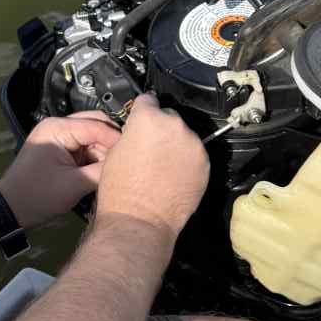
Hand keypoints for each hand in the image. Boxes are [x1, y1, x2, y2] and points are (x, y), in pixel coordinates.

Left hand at [0, 113, 120, 230]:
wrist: (10, 209)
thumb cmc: (37, 196)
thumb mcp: (74, 185)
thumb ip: (102, 171)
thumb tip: (124, 163)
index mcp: (57, 128)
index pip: (96, 126)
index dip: (117, 140)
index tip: (133, 155)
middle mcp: (58, 126)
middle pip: (96, 125)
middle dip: (112, 143)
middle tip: (128, 160)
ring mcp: (59, 138)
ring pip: (93, 137)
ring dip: (105, 151)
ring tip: (117, 167)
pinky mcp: (62, 150)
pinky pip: (86, 148)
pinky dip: (96, 158)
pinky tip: (105, 170)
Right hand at [94, 93, 208, 241]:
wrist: (140, 220)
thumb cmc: (122, 192)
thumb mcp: (115, 151)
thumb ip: (132, 133)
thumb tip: (139, 132)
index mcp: (148, 118)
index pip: (147, 100)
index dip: (142, 111)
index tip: (141, 119)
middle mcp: (174, 126)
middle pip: (168, 117)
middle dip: (160, 129)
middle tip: (149, 149)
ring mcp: (193, 145)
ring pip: (184, 136)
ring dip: (175, 145)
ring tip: (161, 166)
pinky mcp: (205, 163)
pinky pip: (194, 154)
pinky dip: (186, 161)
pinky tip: (173, 175)